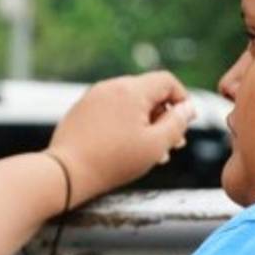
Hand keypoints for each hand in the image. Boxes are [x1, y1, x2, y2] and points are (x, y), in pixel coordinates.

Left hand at [47, 72, 194, 205]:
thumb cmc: (113, 161)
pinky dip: (123, 123)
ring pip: (128, 103)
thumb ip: (177, 124)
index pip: (167, 81)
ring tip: (151, 150)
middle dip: (163, 115)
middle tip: (172, 142)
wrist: (67, 172)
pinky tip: (126, 147)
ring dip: (144, 122)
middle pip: (147, 92)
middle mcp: (111, 86)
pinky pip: (110, 110)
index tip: (186, 122)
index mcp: (131, 90)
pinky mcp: (81, 110)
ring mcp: (93, 97)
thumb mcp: (155, 145)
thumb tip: (188, 108)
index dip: (182, 100)